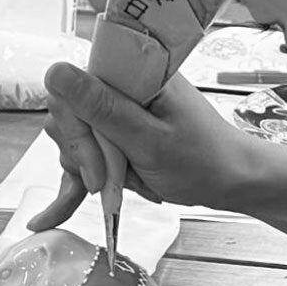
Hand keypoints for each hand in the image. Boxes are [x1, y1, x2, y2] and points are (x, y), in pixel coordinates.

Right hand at [28, 64, 259, 230]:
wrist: (231, 180)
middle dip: (84, 154)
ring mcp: (120, 108)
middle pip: (69, 113)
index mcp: (133, 71)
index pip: (74, 84)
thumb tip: (56, 72)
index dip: (76, 127)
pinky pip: (85, 152)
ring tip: (120, 185)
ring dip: (91, 167)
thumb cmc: (203, 159)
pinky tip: (55, 214)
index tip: (96, 165)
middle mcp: (123, 83)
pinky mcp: (118, 132)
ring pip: (74, 136)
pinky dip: (80, 180)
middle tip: (107, 183)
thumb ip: (102, 108)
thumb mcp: (149, 140)